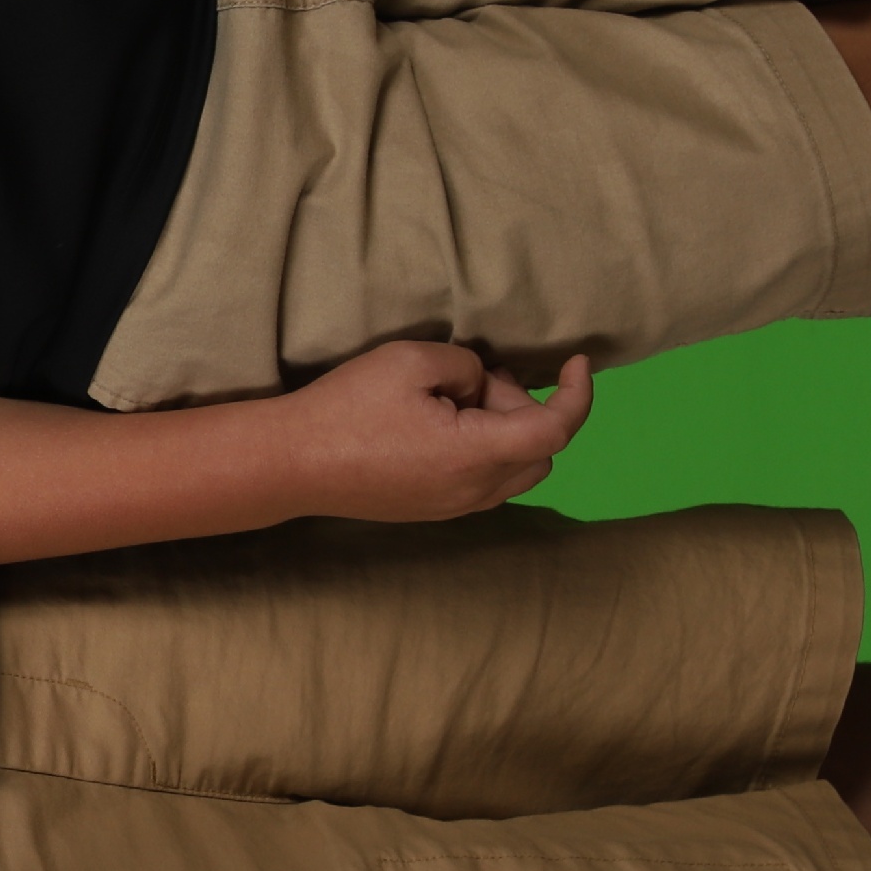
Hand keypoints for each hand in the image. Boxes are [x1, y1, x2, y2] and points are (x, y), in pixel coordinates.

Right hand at [279, 338, 595, 519]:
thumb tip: (478, 385)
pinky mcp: (432, 510)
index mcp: (475, 454)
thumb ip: (467, 365)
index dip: (579, 393)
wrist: (291, 463)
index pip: (557, 429)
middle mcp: (474, 491)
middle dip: (525, 408)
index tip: (577, 363)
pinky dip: (486, 451)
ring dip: (507, 433)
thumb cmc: (346, 408)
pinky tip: (444, 425)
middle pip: (542, 452)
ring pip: (517, 471)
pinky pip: (486, 482)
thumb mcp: (411, 360)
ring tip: (459, 401)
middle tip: (477, 378)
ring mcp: (453, 507)